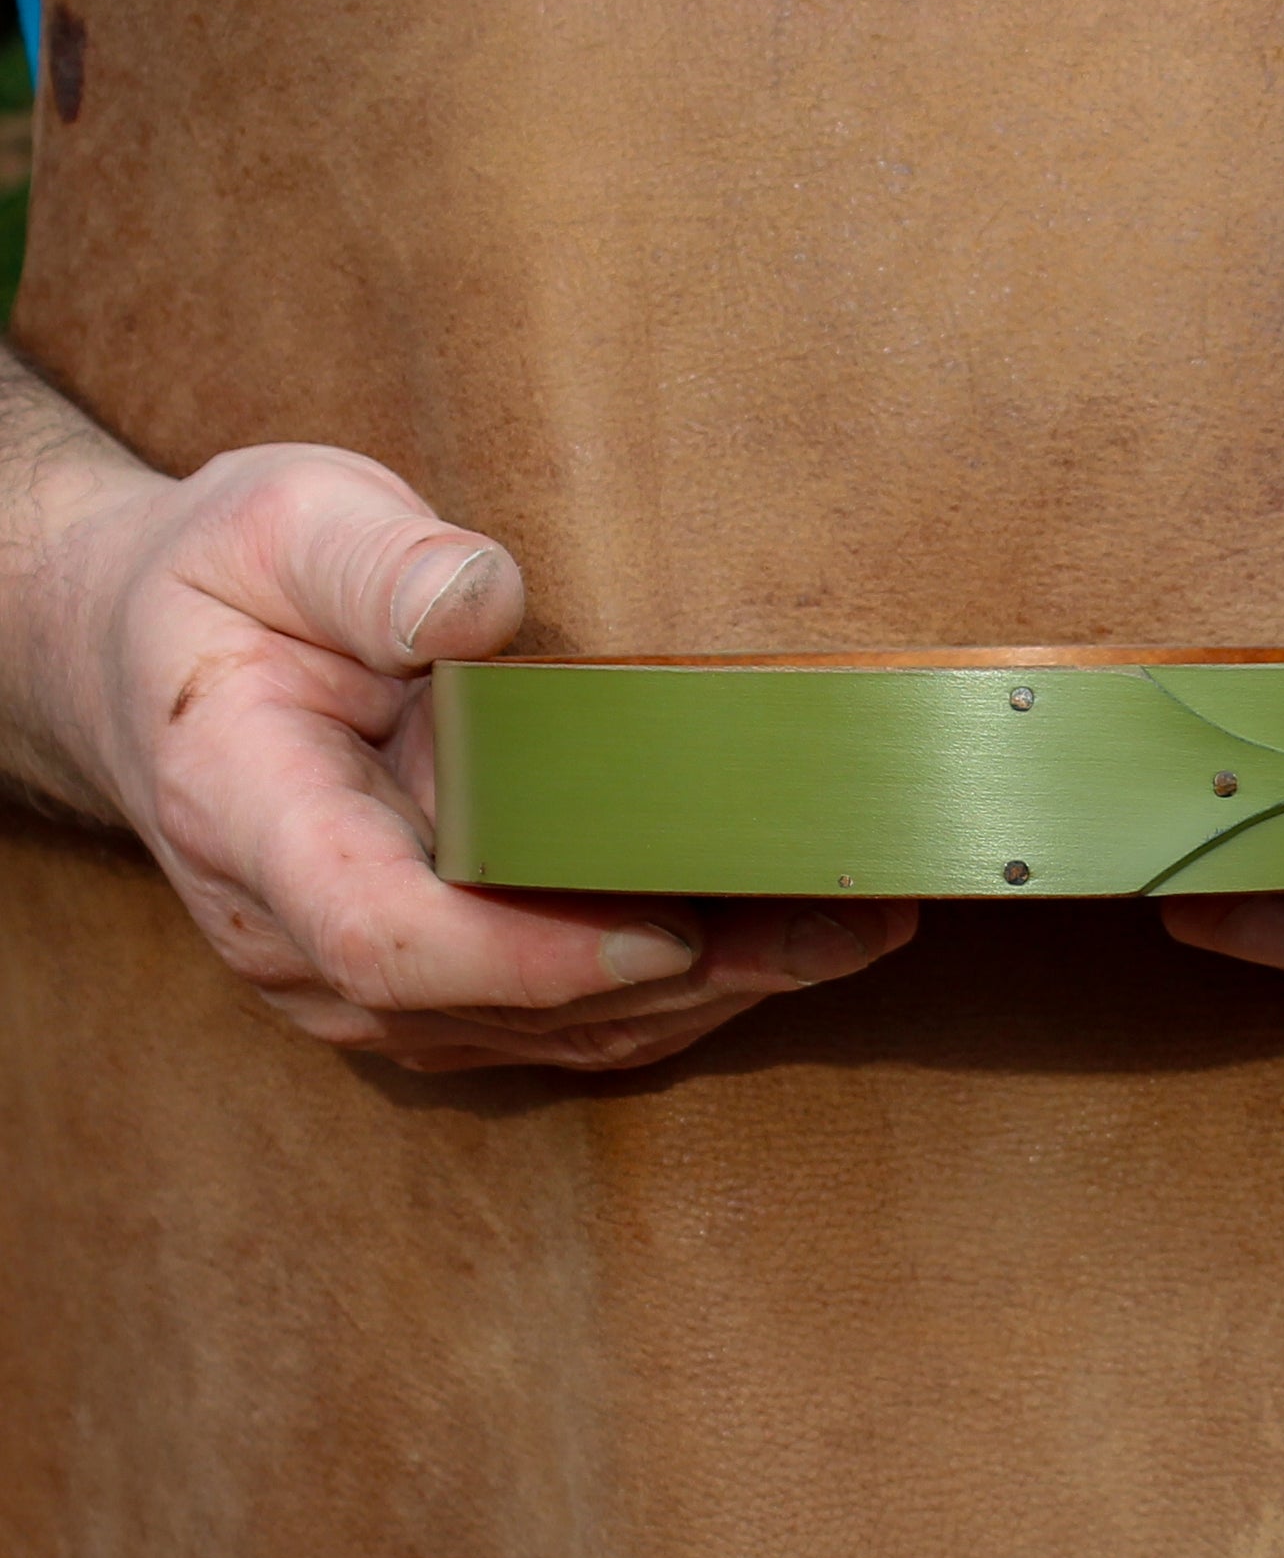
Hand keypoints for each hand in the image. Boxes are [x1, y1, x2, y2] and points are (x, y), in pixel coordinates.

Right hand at [22, 440, 915, 1070]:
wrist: (153, 668)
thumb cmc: (224, 586)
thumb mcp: (283, 525)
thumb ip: (376, 566)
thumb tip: (479, 603)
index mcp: (249, 812)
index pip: (387, 932)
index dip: (535, 953)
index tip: (670, 929)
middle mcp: (296, 932)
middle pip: (499, 1003)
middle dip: (683, 976)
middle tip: (842, 924)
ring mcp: (354, 976)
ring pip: (544, 1032)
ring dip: (706, 995)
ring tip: (854, 932)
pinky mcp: (419, 983)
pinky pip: (550, 1018)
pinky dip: (671, 990)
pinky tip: (781, 943)